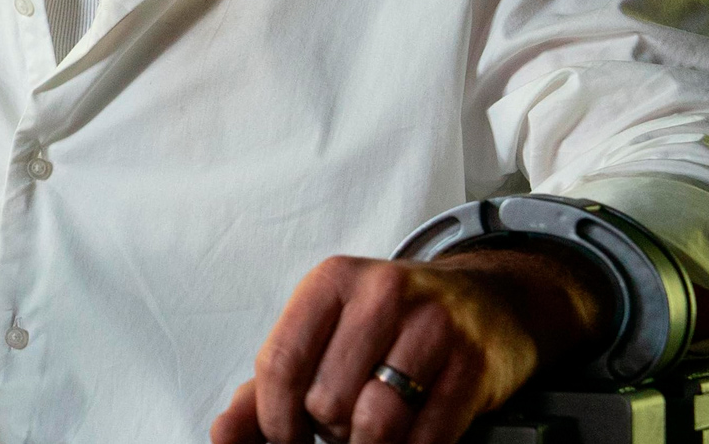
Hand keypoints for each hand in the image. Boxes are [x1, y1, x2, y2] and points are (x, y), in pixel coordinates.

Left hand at [209, 244, 613, 443]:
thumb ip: (268, 385)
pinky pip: (428, 435)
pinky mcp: (474, 363)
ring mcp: (433, 325)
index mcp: (332, 280)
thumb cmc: (390, 326)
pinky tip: (406, 439)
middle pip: (327, 399)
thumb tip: (222, 432)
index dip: (276, 419)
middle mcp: (382, 291)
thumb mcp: (326, 335)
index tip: (288, 436)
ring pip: (375, 420)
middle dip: (330, 430)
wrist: (486, 303)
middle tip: (343, 426)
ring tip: (371, 432)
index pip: (280, 363)